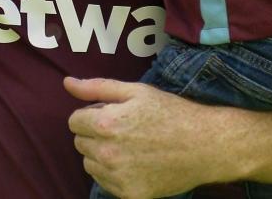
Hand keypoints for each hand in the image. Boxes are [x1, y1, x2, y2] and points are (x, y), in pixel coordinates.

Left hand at [65, 77, 237, 197]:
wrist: (205, 146)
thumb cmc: (171, 113)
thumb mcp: (135, 91)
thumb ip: (96, 87)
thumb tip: (67, 83)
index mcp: (105, 124)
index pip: (73, 121)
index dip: (90, 115)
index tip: (110, 114)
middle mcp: (107, 153)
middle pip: (80, 143)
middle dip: (94, 134)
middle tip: (123, 129)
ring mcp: (118, 177)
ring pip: (90, 164)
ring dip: (101, 155)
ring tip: (129, 146)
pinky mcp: (129, 194)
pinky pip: (105, 183)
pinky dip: (114, 173)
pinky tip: (135, 163)